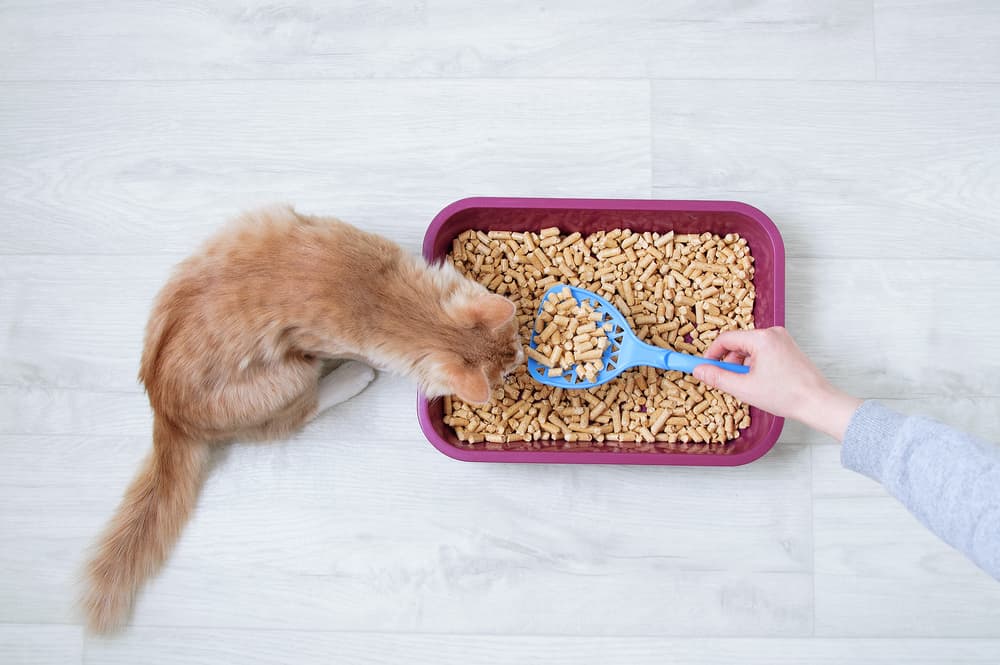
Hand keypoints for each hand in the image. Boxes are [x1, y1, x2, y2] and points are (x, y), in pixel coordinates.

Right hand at [692, 327, 861, 440]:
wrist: (818, 402)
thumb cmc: (786, 395)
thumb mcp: (744, 388)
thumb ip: (718, 377)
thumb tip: (699, 370)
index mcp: (761, 338)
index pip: (726, 339)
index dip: (711, 354)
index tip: (703, 366)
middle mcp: (773, 333)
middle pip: (738, 343)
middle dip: (728, 361)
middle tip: (726, 380)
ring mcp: (783, 340)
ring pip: (750, 348)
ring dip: (742, 365)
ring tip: (747, 385)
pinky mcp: (788, 348)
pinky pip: (763, 352)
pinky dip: (755, 365)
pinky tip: (760, 382)